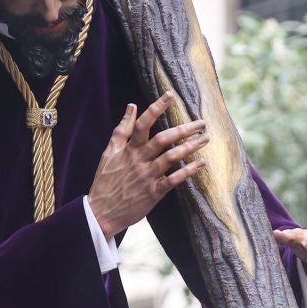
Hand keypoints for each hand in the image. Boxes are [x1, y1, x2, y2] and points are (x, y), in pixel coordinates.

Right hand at [87, 92, 208, 235]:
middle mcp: (139, 160)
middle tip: (201, 123)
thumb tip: (131, 106)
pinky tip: (201, 163)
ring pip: (171, 157)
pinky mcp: (154, 192)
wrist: (101, 211)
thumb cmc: (105, 181)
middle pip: (163, 139)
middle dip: (184, 129)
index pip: (143, 124)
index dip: (156, 108)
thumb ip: (121, 129)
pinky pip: (174, 179)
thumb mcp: (109, 153)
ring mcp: (147, 176)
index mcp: (128, 149)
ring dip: (190, 147)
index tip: (170, 95)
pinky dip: (189, 171)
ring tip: (205, 139)